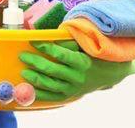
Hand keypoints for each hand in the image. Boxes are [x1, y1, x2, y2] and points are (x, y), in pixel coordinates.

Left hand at [19, 41, 134, 100]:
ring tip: (23, 71)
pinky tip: (29, 88)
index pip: (60, 54)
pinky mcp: (70, 95)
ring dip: (34, 78)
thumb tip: (50, 36)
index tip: (32, 40)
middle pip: (51, 70)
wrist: (112, 73)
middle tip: (22, 55)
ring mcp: (73, 88)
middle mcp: (77, 77)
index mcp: (82, 62)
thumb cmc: (95, 54)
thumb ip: (69, 41)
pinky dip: (39, 94)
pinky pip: (52, 97)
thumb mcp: (86, 45)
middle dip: (34, 62)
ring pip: (50, 85)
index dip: (44, 47)